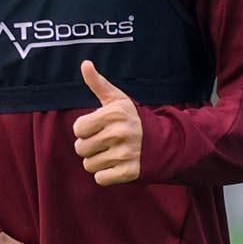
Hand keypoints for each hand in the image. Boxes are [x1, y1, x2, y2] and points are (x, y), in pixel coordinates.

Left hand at [73, 60, 143, 185]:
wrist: (165, 141)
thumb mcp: (118, 100)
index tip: (99, 128)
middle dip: (90, 147)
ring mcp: (126, 154)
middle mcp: (120, 133)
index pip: (77, 129)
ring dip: (98, 162)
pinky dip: (106, 175)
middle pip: (81, 149)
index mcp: (114, 114)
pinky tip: (118, 165)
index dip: (85, 130)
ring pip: (89, 165)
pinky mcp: (130, 172)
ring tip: (112, 153)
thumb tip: (85, 64)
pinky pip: (100, 179)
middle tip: (106, 142)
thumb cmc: (133, 119)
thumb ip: (98, 84)